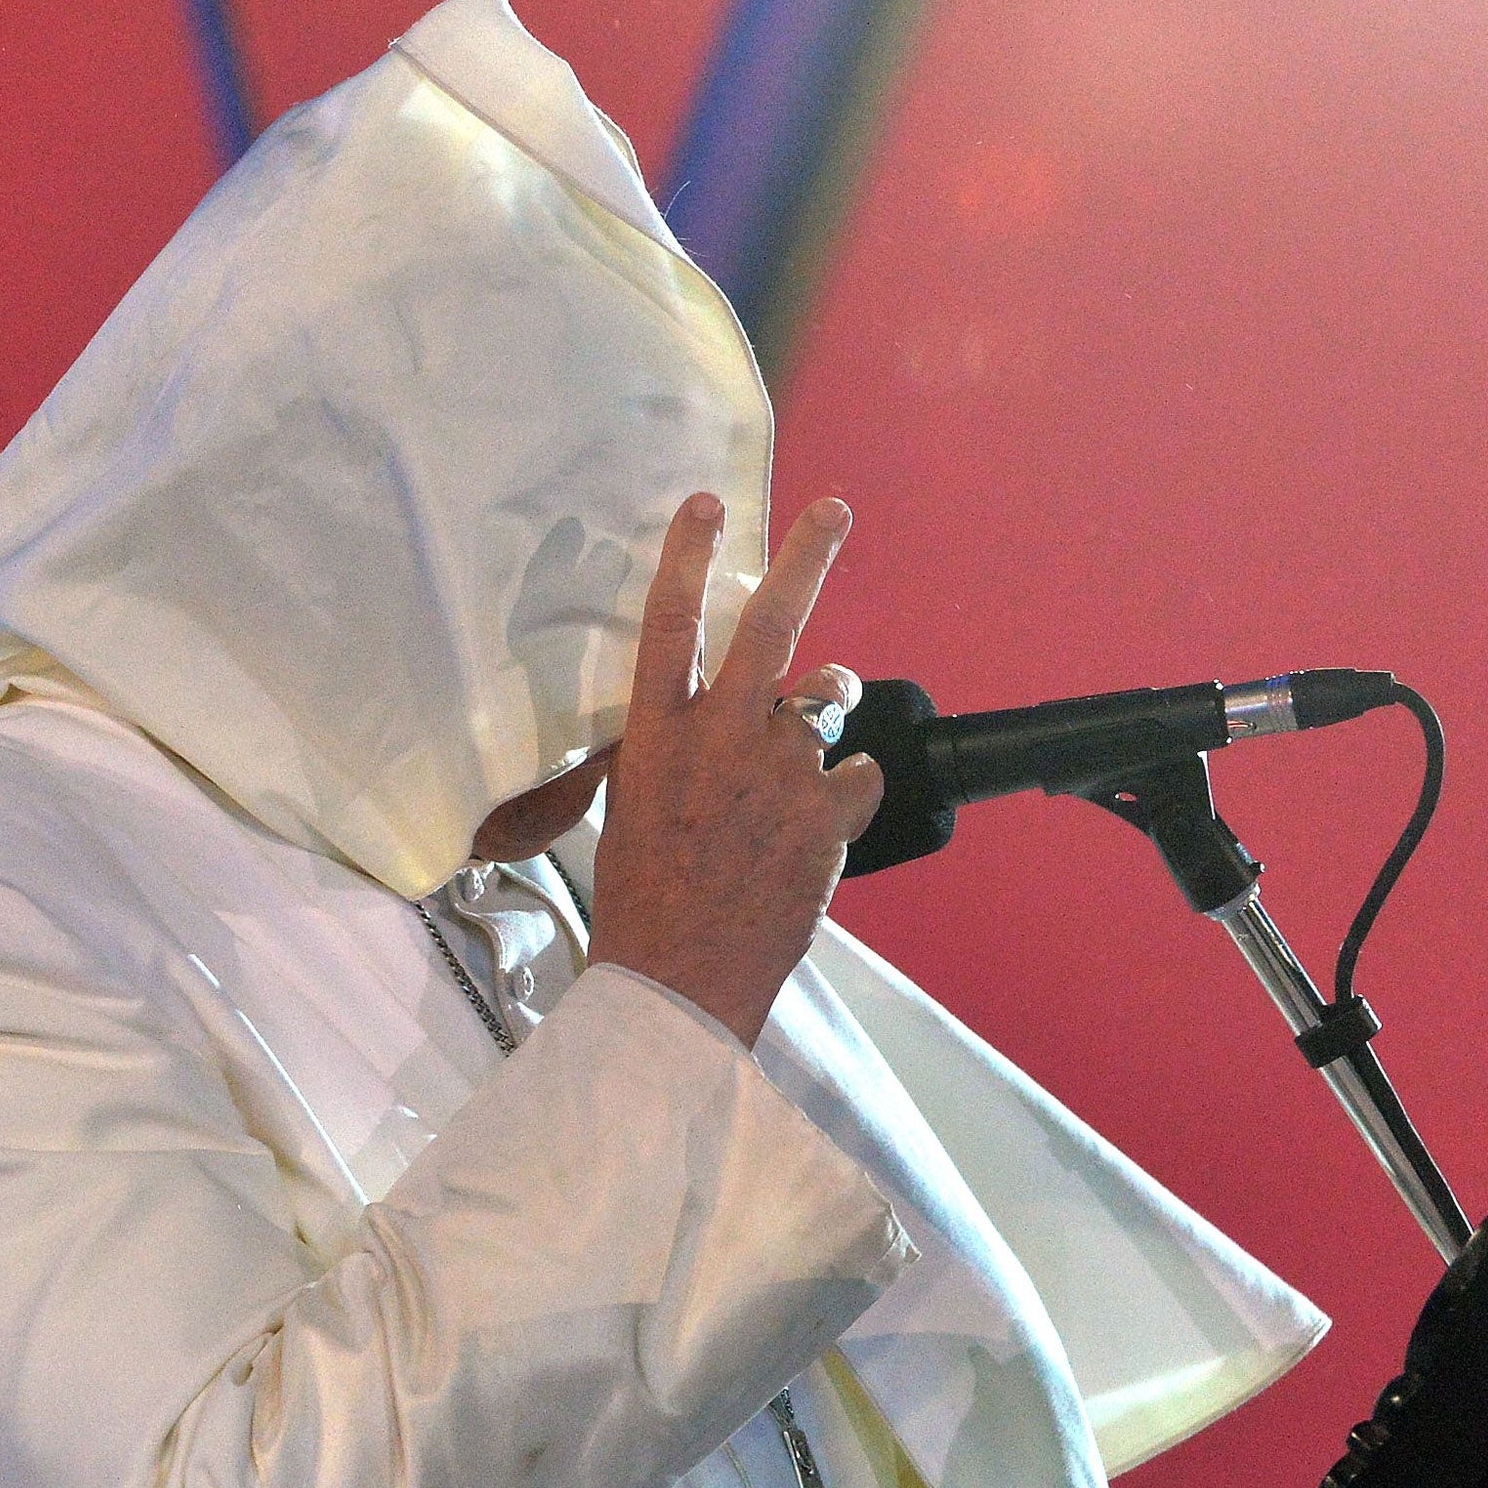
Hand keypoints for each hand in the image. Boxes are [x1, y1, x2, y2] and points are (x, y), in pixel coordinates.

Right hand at [588, 493, 884, 1046]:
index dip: (688, 557)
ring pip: (826, 702)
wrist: (678, 980)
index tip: (705, 506)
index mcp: (657, 733)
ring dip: (827, 704)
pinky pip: (857, 774)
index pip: (669, 623)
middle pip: (771, 624)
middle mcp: (720, 737)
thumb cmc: (641, 899)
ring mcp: (778, 772)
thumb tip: (706, 721)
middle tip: (833, 511)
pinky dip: (845, 789)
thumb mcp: (629, 807)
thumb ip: (673, 750)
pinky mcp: (826, 815)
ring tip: (813, 727)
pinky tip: (821, 820)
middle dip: (807, 557)